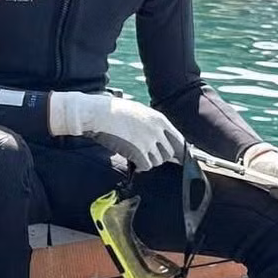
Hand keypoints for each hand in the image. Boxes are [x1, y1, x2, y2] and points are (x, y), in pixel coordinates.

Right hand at [48, 91, 183, 171]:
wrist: (99, 114)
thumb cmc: (113, 111)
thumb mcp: (138, 112)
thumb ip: (151, 124)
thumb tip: (158, 137)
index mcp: (159, 119)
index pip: (178, 140)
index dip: (178, 151)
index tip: (177, 158)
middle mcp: (158, 131)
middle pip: (169, 153)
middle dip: (159, 157)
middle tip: (147, 155)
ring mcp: (149, 142)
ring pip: (158, 161)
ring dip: (148, 161)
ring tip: (136, 155)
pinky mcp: (138, 152)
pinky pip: (146, 166)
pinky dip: (140, 166)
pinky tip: (133, 161)